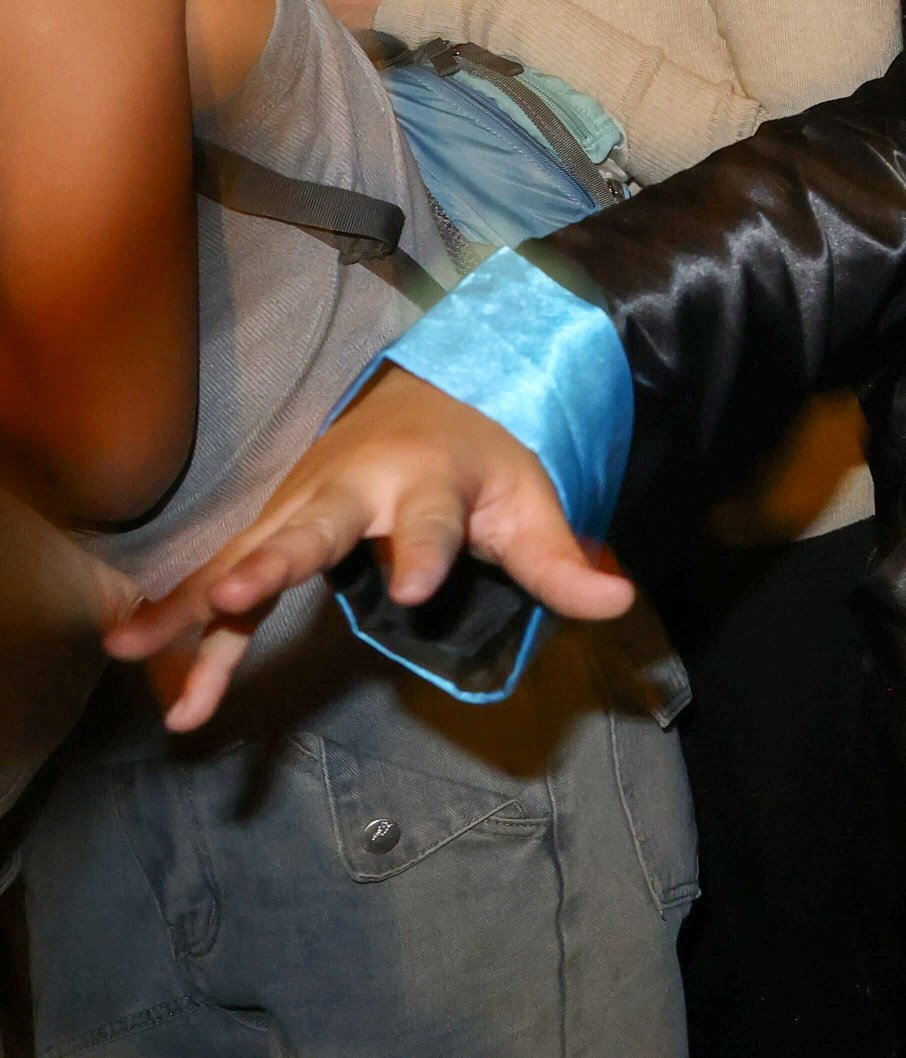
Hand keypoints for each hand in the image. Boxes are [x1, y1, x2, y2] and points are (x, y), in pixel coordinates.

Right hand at [100, 365, 632, 732]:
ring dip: (193, 603)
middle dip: (272, 563)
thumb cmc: (484, 459)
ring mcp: (300, 507)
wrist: (432, 396)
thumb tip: (618, 601)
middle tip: (233, 595)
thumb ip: (561, 558)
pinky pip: (222, 581)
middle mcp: (351, 489)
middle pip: (312, 529)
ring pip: (245, 556)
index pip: (431, 522)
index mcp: (428, 479)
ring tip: (137, 650)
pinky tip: (135, 661)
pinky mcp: (271, 530)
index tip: (417, 589)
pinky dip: (179, 618)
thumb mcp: (531, 500)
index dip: (425, 553)